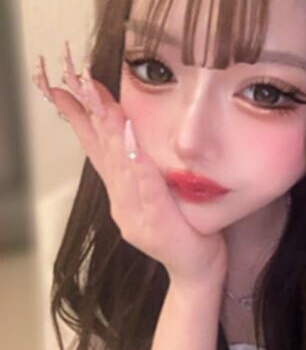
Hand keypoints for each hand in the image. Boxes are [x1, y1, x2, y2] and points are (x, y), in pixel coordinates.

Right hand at [32, 42, 228, 287]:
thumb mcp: (162, 192)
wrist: (199, 269)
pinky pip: (146, 188)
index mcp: (122, 190)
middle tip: (72, 79)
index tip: (62, 85)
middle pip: (101, 150)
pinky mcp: (155, 224)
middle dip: (86, 112)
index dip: (79, 116)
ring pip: (119, 165)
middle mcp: (121, 200)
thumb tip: (141, 133)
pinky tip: (132, 142)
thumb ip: (148, 168)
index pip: (96, 146)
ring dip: (109, 130)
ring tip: (102, 101)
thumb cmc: (186, 228)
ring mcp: (135, 214)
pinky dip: (138, 163)